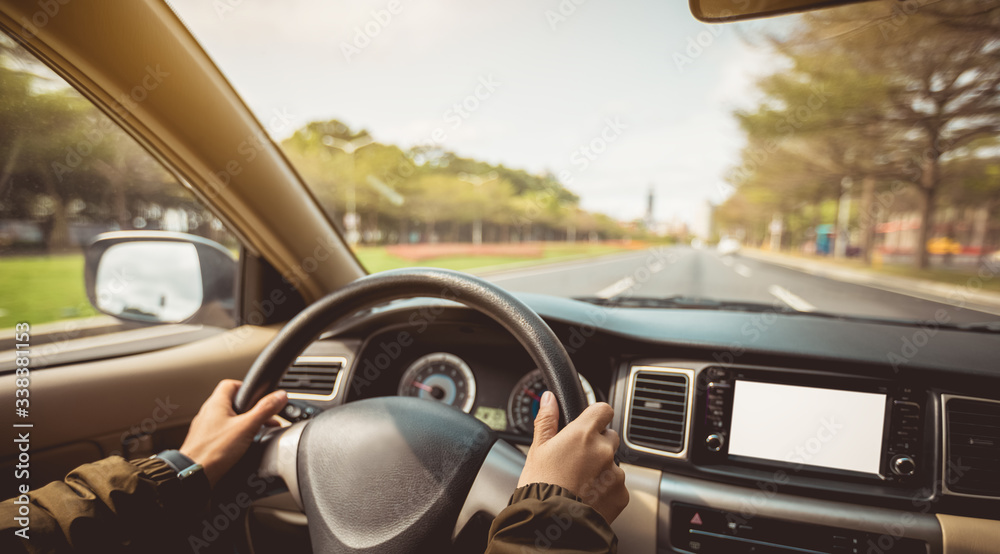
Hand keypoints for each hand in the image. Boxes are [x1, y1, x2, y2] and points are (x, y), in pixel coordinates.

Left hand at [180, 379, 286, 485]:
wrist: (193, 475)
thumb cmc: (213, 450)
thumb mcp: (246, 427)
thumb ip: (264, 410)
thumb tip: (279, 396)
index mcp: (216, 403)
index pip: (231, 384)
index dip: (247, 387)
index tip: (260, 396)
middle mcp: (208, 413)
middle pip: (232, 403)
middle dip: (250, 410)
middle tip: (263, 418)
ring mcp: (205, 429)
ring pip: (228, 420)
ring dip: (243, 424)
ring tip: (256, 433)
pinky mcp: (204, 443)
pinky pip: (222, 434)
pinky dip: (234, 436)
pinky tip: (242, 447)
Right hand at [517, 391, 628, 523]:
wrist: (551, 524)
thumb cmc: (540, 486)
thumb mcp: (537, 449)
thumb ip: (547, 420)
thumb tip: (549, 399)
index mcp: (583, 434)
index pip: (603, 410)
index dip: (596, 416)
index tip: (588, 424)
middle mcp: (604, 450)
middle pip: (609, 437)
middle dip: (597, 445)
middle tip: (577, 460)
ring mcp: (615, 473)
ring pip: (613, 463)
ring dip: (601, 469)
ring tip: (579, 483)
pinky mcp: (622, 494)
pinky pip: (617, 486)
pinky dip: (606, 490)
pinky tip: (587, 496)